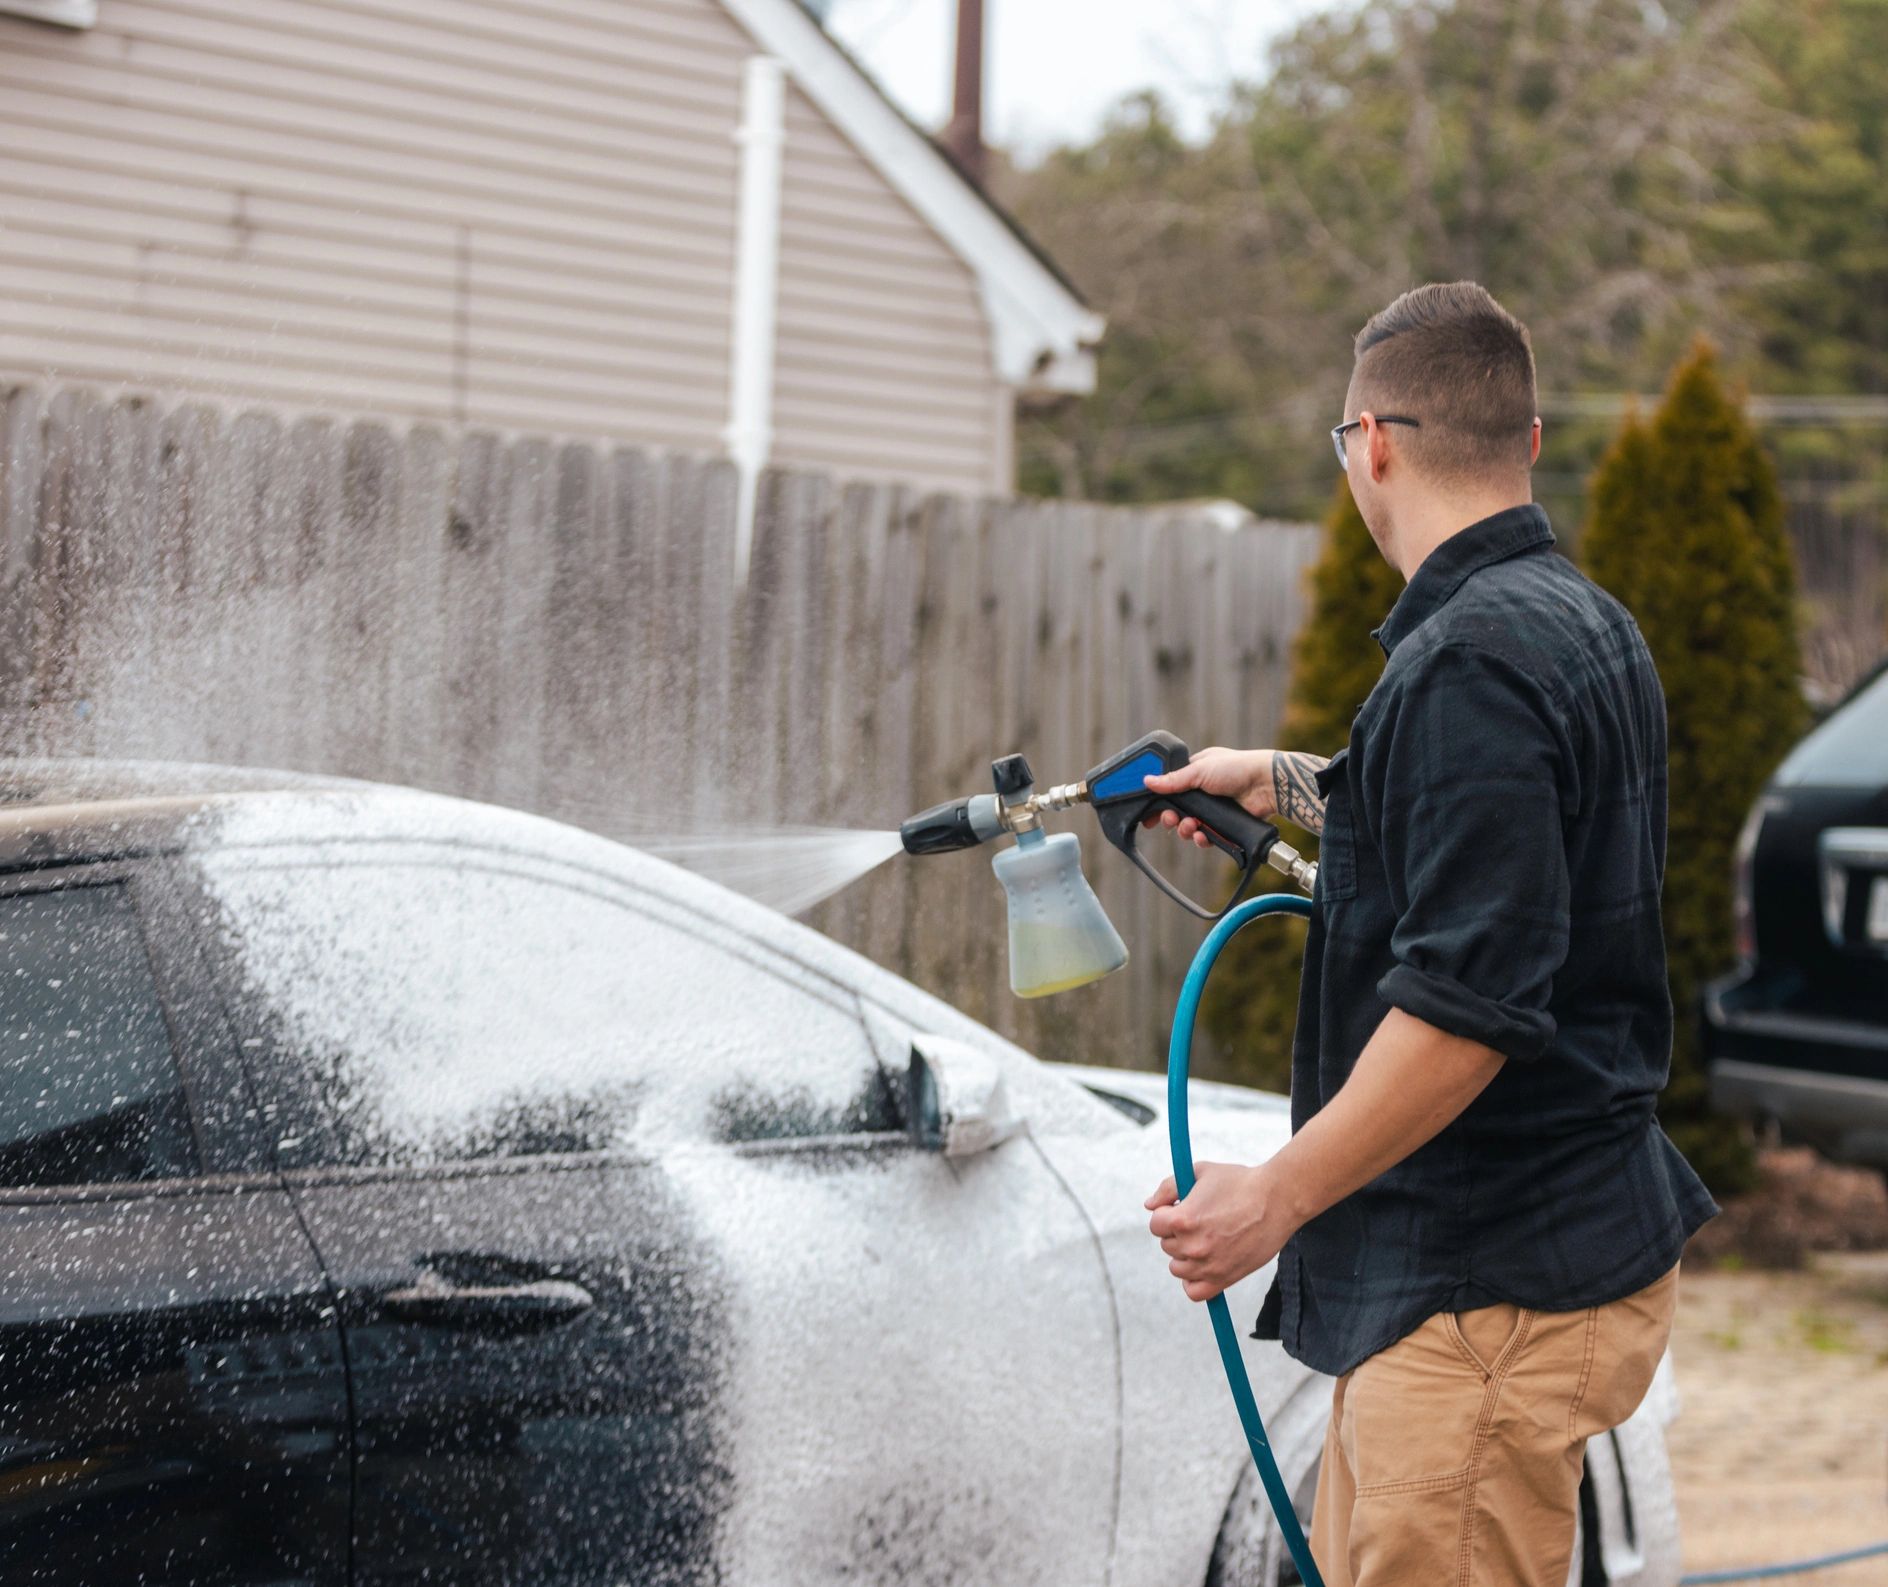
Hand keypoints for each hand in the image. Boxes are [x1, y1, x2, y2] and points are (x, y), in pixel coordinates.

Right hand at [1139, 747, 1274, 846]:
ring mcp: (1213, 810)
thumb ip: (1173, 780)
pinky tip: (1202, 836)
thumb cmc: (1237, 768)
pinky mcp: (1224, 825)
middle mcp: (1203, 792)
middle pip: (1176, 811)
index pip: (1170, 789)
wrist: (1266, 785)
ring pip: (1189, 826)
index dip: (1159, 802)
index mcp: (1195, 774)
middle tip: (1169, 819)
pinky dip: (1201, 838)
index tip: (1148, 813)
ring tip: (1189, 827)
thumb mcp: (1199, 770)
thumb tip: (1147, 781)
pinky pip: (1205, 837)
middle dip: (1170, 818)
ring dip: (1184, 829)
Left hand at [1144, 1160, 1296, 1301]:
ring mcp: (1208, 1266)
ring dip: (1185, 1255)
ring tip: (1206, 1239)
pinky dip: (1193, 1281)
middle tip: (1201, 1220)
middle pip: (1167, 1246)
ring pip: (1178, 1268)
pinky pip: (1194, 1292)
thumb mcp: (1200, 1173)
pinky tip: (1204, 1264)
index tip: (1182, 1207)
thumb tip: (1149, 1205)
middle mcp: (1192, 1246)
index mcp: (1182, 1219)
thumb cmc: (1239, 1182)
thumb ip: (1167, 1187)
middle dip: (1178, 1232)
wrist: (1278, 1200)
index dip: (1167, 1213)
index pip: (1155, 1224)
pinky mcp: (1224, 1279)